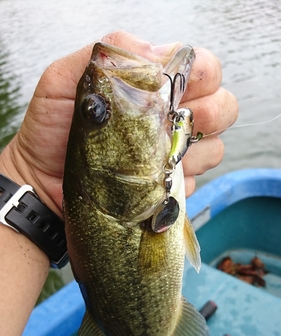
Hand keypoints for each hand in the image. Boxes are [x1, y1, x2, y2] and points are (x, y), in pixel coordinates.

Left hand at [0, 31, 237, 214]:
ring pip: (215, 146)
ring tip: (158, 155)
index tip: (180, 87)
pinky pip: (196, 181)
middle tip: (176, 123)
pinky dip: (179, 179)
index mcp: (152, 86)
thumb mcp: (65, 81)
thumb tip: (155, 54)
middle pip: (222, 105)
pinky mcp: (170, 185)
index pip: (201, 68)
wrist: (41, 183)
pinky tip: (153, 180)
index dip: (201, 74)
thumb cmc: (50, 132)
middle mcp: (169, 117)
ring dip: (192, 150)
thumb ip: (108, 54)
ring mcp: (173, 153)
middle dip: (209, 111)